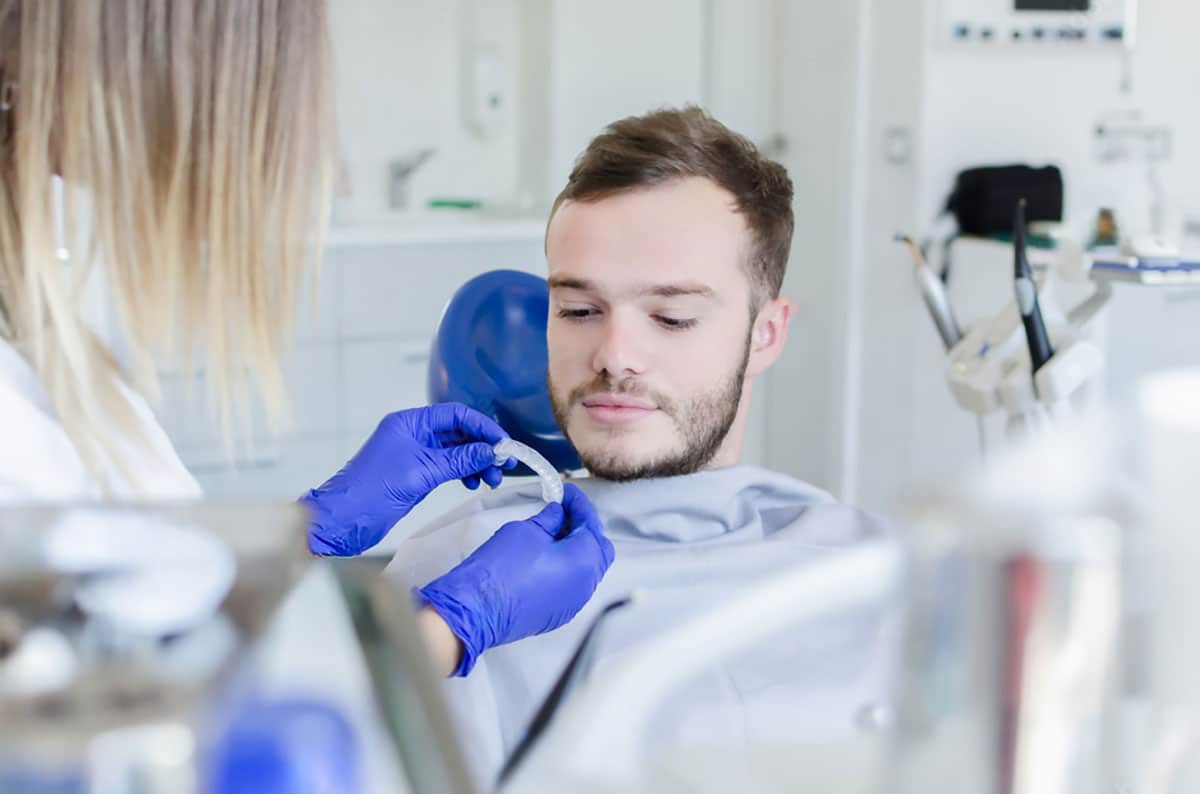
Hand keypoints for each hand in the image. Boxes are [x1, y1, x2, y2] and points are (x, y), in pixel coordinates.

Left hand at [302, 403, 513, 555]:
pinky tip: (472, 483)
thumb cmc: (371, 491)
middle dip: (482, 447)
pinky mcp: (416, 472)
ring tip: (490, 480)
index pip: (455, 415)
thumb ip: (458, 460)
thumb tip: (490, 452)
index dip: (483, 427)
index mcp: (410, 423)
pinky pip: (447, 465)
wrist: (344, 519)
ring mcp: (415, 453)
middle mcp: (413, 434)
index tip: (503, 444)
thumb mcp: (421, 473)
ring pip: (455, 450)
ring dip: (475, 462)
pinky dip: (463, 472)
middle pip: (458, 432)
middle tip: (502, 465)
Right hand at [417, 484, 614, 675]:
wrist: (476, 609)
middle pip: (598, 548)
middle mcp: (587, 584)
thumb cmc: (500, 570)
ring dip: (576, 549)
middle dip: (584, 528)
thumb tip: (558, 514)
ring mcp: (574, 602)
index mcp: (585, 559)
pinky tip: (547, 558)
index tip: (567, 492)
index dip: (579, 504)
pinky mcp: (559, 614)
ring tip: (553, 533)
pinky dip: (567, 569)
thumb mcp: (527, 530)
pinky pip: (573, 586)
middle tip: (563, 512)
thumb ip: (550, 519)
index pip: (591, 523)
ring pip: (587, 569)